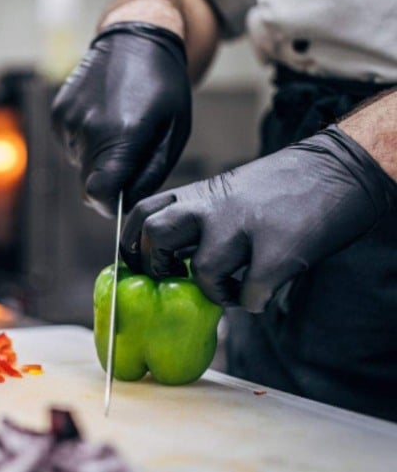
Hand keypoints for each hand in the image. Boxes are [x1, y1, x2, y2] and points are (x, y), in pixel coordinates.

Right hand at [51, 21, 190, 216]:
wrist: (135, 38)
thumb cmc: (162, 85)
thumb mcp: (174, 131)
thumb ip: (151, 173)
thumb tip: (129, 202)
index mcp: (123, 136)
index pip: (100, 194)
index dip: (111, 205)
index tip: (122, 200)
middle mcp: (90, 130)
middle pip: (88, 184)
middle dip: (108, 181)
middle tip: (129, 157)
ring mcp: (69, 120)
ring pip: (80, 165)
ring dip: (97, 157)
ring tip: (118, 126)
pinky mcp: (58, 113)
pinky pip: (71, 146)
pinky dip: (85, 141)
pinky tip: (102, 116)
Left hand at [121, 125, 396, 312]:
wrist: (340, 169)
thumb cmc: (281, 188)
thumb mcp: (228, 193)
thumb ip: (198, 219)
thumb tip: (171, 262)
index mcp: (199, 193)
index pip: (141, 212)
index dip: (131, 242)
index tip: (140, 263)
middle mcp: (214, 207)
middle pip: (155, 234)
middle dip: (158, 265)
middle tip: (176, 278)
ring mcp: (245, 228)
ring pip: (201, 270)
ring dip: (212, 291)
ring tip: (230, 289)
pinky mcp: (278, 251)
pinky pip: (250, 293)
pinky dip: (253, 302)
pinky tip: (263, 293)